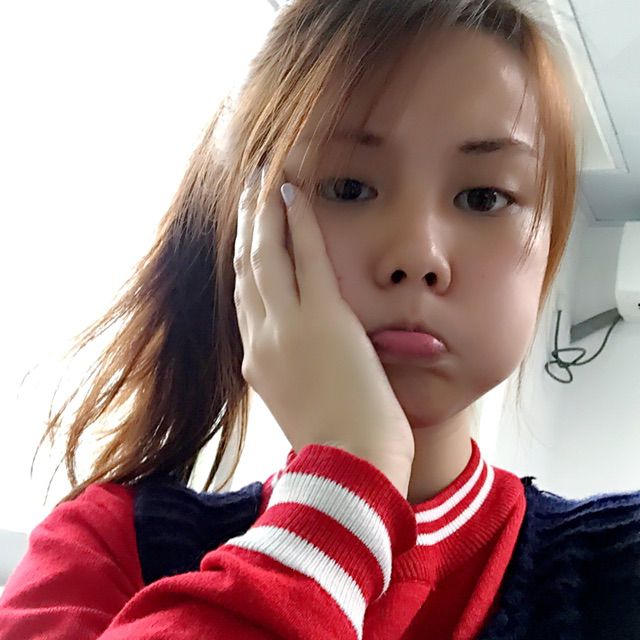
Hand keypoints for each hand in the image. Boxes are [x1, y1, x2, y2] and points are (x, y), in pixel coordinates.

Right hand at [233, 166, 414, 497]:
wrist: (352, 470)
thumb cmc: (339, 445)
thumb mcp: (302, 405)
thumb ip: (292, 373)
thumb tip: (303, 358)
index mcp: (257, 362)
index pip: (246, 300)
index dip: (244, 263)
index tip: (247, 237)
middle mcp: (260, 339)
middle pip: (246, 271)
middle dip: (246, 229)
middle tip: (248, 194)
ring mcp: (286, 327)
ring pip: (265, 256)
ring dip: (264, 215)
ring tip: (265, 181)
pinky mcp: (321, 318)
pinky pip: (304, 256)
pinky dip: (297, 222)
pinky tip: (295, 193)